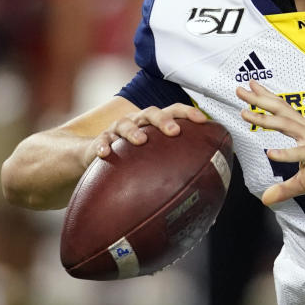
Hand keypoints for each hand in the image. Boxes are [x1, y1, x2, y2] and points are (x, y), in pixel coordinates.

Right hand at [84, 103, 206, 166]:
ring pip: (125, 123)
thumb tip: (206, 193)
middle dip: (163, 120)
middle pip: (150, 113)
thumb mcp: (155, 157)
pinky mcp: (100, 141)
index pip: (173, 111)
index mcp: (153, 123)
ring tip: (141, 141)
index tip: (203, 121)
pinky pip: (100, 141)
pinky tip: (104, 154)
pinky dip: (102, 145)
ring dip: (133, 131)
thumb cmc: (134, 156)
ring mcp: (117, 130)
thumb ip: (177, 168)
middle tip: (174, 132)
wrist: (98, 154)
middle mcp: (137, 121)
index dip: (188, 113)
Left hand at [237, 80, 304, 205]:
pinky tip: (270, 153)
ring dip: (264, 119)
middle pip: (280, 111)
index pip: (282, 111)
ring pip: (286, 126)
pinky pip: (300, 154)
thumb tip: (265, 199)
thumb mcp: (304, 182)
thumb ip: (284, 188)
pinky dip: (285, 153)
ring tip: (246, 114)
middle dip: (259, 100)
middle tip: (240, 88)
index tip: (251, 86)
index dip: (266, 98)